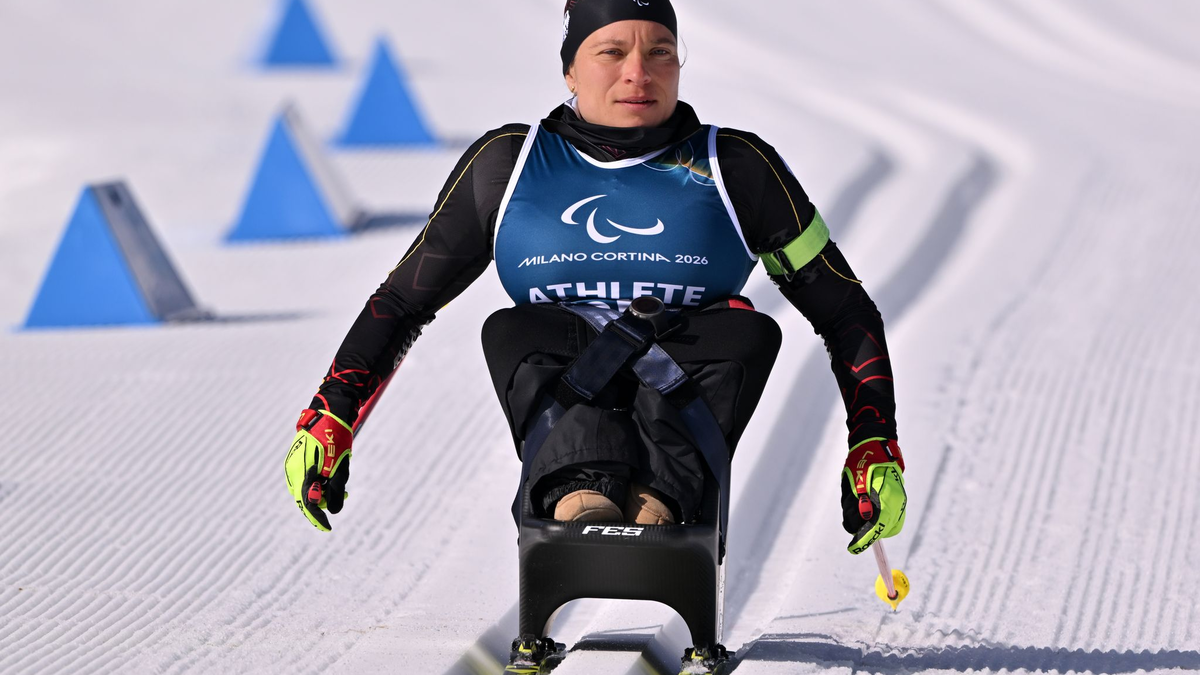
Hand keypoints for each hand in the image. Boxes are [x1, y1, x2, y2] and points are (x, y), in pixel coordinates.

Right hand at [285, 409, 352, 531]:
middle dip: (324, 502)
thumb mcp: (340, 467)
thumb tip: (333, 510)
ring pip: (305, 488)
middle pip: (306, 498)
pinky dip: (317, 482)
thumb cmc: (336, 439)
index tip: (328, 528)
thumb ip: (335, 490)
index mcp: (303, 473)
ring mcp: (292, 465)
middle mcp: (293, 471)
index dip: (318, 519)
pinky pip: (304, 478)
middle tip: (345, 495)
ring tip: (342, 485)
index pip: (308, 504)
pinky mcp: (295, 460)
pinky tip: (330, 476)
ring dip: (322, 491)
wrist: (327, 414)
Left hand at [841, 439, 905, 553]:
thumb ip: (855, 505)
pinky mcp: (900, 499)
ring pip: (889, 526)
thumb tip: (857, 528)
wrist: (876, 444)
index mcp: (887, 495)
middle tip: (854, 535)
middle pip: (885, 529)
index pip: (877, 525)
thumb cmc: (861, 461)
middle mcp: (898, 500)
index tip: (853, 548)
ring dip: (874, 528)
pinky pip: (892, 519)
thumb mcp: (853, 482)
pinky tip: (868, 514)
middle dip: (868, 535)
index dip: (864, 540)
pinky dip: (880, 522)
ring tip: (858, 516)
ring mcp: (901, 500)